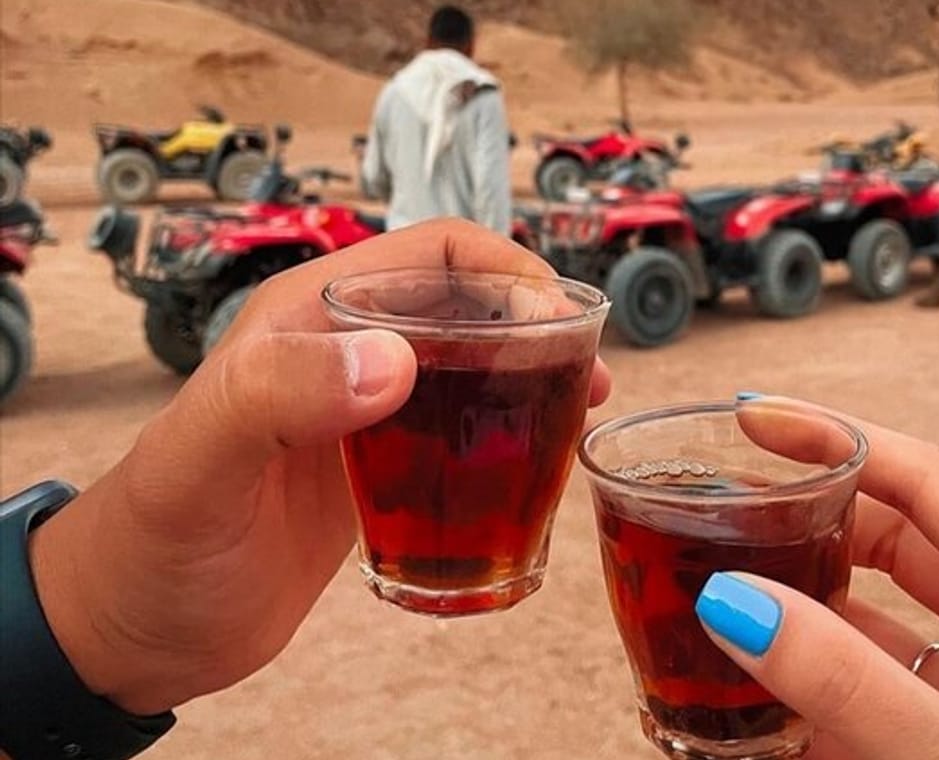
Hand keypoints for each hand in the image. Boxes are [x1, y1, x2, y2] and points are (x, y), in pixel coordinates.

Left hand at [28, 219, 611, 715]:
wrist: (138, 625)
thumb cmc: (155, 538)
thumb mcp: (205, 457)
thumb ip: (280, 394)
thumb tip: (396, 364)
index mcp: (311, 316)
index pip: (434, 254)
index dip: (509, 270)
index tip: (561, 319)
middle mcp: (345, 350)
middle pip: (468, 307)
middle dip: (536, 326)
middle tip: (586, 374)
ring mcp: (364, 412)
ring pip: (470, 369)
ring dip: (529, 380)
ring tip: (579, 410)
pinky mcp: (377, 470)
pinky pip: (457, 435)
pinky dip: (504, 440)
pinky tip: (531, 469)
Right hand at [696, 396, 938, 759]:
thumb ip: (846, 683)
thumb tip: (734, 601)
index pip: (929, 482)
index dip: (836, 439)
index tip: (752, 419)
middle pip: (900, 538)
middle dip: (812, 521)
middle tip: (726, 512)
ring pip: (886, 614)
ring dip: (810, 607)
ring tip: (728, 594)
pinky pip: (885, 685)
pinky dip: (824, 681)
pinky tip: (762, 690)